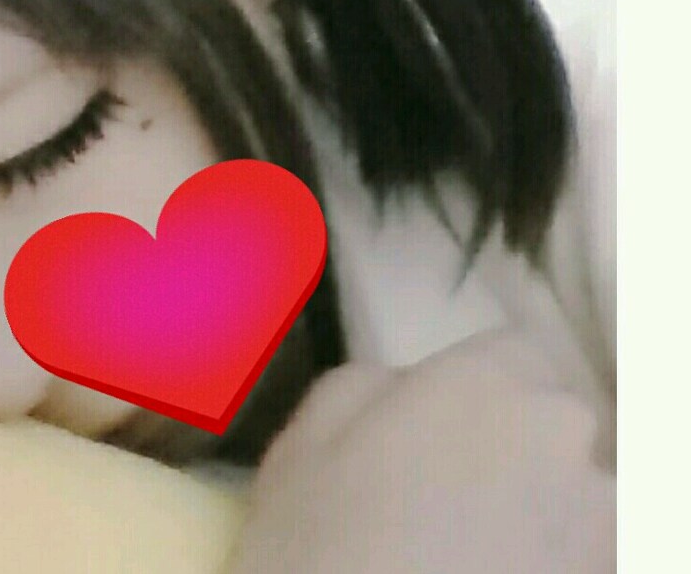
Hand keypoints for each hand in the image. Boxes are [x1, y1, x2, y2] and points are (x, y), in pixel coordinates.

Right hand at [225, 331, 614, 573]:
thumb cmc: (321, 550)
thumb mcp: (304, 443)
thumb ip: (367, 384)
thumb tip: (406, 384)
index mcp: (488, 381)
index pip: (513, 352)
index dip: (475, 392)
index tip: (438, 435)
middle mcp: (561, 438)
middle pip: (550, 424)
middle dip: (512, 453)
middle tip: (449, 506)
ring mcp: (599, 523)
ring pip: (578, 500)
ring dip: (542, 517)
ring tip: (475, 557)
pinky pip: (583, 557)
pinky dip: (552, 565)